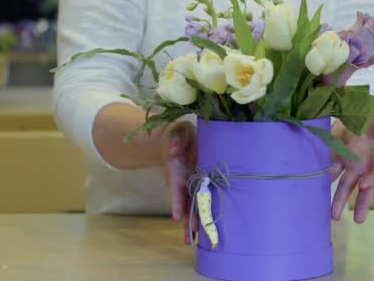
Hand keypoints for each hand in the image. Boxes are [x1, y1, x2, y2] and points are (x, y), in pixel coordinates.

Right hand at [160, 121, 196, 243]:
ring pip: (187, 207)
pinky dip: (196, 217)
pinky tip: (200, 232)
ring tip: (196, 240)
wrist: (174, 139)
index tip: (176, 216)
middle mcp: (178, 181)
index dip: (176, 201)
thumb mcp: (178, 133)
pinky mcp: (191, 188)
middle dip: (186, 218)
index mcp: (175, 169)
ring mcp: (184, 186)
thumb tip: (174, 150)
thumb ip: (177, 140)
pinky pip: (194, 204)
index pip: (176, 187)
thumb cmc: (178, 135)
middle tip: (191, 234)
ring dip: (190, 222)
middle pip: (182, 202)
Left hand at [331, 112, 373, 222]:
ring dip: (333, 196)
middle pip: (353, 186)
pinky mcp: (336, 153)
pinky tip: (313, 186)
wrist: (369, 114)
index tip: (365, 186)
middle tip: (336, 217)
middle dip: (345, 201)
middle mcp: (364, 167)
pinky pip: (327, 165)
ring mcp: (349, 162)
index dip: (373, 179)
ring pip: (340, 181)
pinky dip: (321, 174)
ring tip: (327, 214)